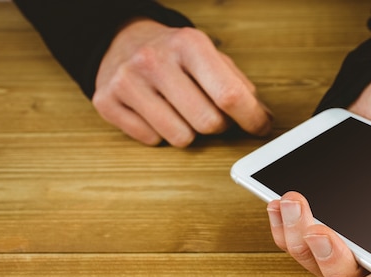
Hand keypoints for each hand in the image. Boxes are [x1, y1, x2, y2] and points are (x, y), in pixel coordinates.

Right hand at [92, 19, 271, 146]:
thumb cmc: (176, 55)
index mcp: (188, 44)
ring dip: (189, 132)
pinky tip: (156, 112)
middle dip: (218, 126)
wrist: (124, 41)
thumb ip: (239, 86)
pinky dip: (160, 134)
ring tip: (181, 111)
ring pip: (180, 138)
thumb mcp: (210, 57)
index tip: (259, 128)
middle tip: (211, 114)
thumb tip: (263, 120)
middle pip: (207, 122)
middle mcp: (154, 59)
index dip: (251, 118)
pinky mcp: (107, 101)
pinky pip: (152, 140)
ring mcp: (127, 81)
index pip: (229, 94)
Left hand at [268, 63, 370, 276]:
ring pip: (319, 260)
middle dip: (332, 262)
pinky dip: (281, 226)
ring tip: (296, 204)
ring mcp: (351, 224)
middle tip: (321, 231)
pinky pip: (294, 235)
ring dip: (301, 242)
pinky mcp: (323, 209)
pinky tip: (280, 203)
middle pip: (354, 275)